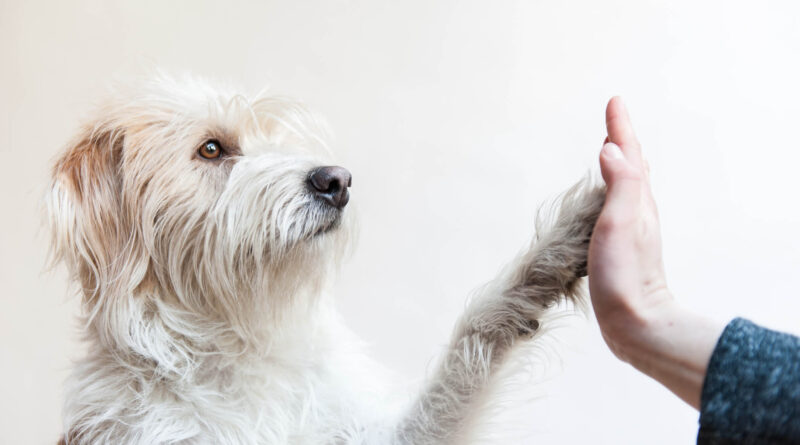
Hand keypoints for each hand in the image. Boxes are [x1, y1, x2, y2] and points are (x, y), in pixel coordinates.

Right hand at [588, 97, 670, 357]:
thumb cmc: (625, 275)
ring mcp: (631, 229)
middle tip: (613, 118)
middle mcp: (638, 211)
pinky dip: (610, 188)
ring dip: (618, 162)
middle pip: (632, 165)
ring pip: (626, 185)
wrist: (635, 322)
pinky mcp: (621, 246)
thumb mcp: (621, 224)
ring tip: (609, 148)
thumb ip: (621, 185)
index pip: (629, 155)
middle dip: (621, 139)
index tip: (614, 101)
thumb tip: (611, 150)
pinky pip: (617, 204)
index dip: (620, 127)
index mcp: (637, 201)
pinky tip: (604, 197)